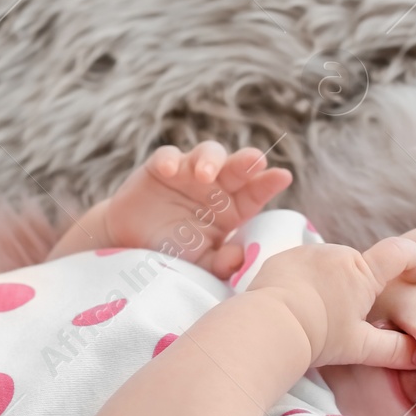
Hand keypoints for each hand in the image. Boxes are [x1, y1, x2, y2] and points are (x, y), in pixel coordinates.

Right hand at [104, 141, 293, 277]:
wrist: (133, 244)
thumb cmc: (173, 251)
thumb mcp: (199, 262)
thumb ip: (220, 262)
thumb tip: (239, 258)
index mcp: (232, 207)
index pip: (255, 192)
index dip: (268, 183)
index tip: (283, 176)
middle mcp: (215, 185)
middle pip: (236, 167)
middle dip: (246, 162)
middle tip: (255, 160)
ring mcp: (189, 173)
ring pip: (206, 153)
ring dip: (209, 160)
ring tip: (205, 174)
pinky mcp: (160, 167)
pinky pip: (167, 156)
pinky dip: (169, 160)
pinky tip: (169, 171)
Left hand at [244, 238, 415, 367]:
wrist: (268, 327)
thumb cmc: (318, 337)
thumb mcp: (360, 347)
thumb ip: (394, 350)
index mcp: (363, 273)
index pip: (400, 251)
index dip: (411, 259)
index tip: (411, 274)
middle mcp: (338, 254)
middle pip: (359, 265)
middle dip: (357, 286)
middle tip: (344, 316)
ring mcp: (309, 252)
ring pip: (330, 264)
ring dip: (329, 281)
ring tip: (316, 312)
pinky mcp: (285, 255)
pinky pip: (303, 264)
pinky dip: (304, 279)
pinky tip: (296, 303)